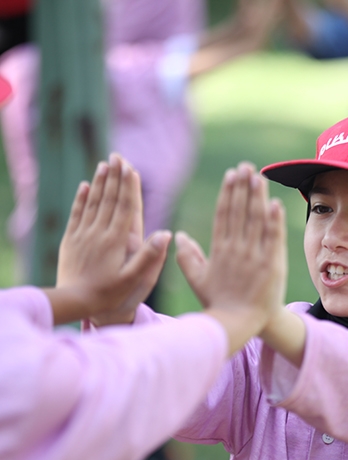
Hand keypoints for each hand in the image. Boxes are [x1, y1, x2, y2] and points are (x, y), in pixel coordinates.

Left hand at [52, 154, 170, 325]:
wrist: (74, 302)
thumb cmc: (108, 293)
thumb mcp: (133, 280)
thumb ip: (149, 257)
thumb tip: (166, 234)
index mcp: (116, 241)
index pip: (125, 207)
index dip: (128, 186)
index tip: (130, 168)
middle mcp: (99, 233)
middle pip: (109, 199)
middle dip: (114, 177)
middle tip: (117, 157)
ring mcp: (83, 235)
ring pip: (93, 203)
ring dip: (99, 183)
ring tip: (104, 164)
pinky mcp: (70, 240)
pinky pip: (76, 214)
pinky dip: (81, 199)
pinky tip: (84, 186)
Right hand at [176, 162, 286, 353]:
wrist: (239, 324)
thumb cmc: (219, 301)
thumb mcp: (198, 280)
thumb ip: (187, 257)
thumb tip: (178, 235)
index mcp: (219, 250)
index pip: (224, 215)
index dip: (228, 193)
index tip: (231, 175)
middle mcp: (236, 249)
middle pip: (240, 212)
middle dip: (243, 187)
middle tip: (246, 167)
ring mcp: (254, 257)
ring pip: (256, 221)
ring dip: (258, 197)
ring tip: (259, 177)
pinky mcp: (271, 265)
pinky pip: (273, 239)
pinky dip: (274, 221)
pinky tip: (275, 203)